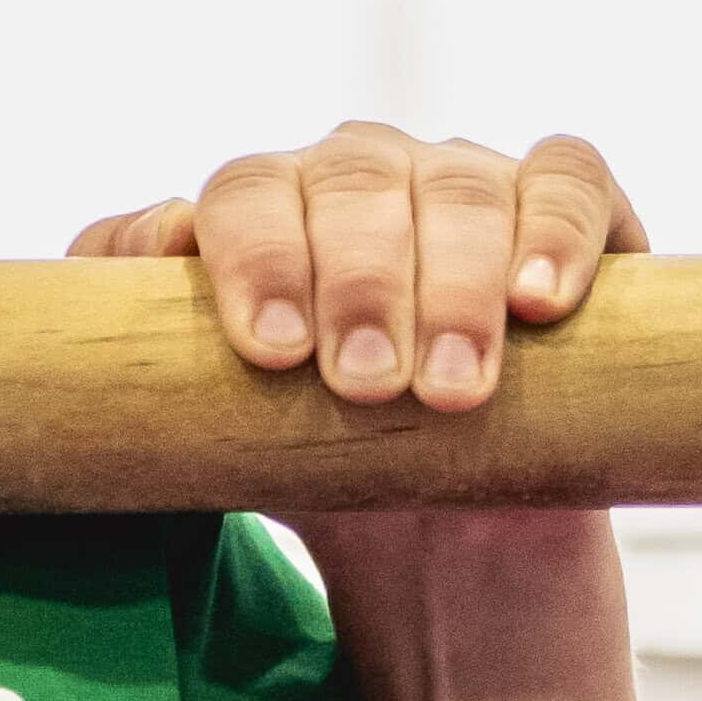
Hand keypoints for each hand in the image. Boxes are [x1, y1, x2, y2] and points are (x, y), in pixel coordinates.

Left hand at [68, 121, 643, 413]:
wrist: (435, 527)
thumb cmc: (305, 451)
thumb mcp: (205, 411)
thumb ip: (132, 326)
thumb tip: (159, 236)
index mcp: (267, 203)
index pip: (247, 194)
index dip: (259, 260)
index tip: (273, 355)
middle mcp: (365, 172)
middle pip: (354, 185)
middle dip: (359, 285)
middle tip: (365, 386)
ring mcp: (469, 179)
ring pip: (461, 190)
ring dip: (457, 287)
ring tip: (451, 388)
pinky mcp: (570, 207)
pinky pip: (569, 180)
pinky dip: (559, 228)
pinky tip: (544, 300)